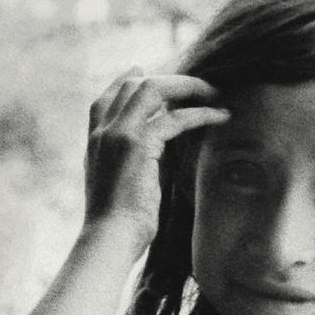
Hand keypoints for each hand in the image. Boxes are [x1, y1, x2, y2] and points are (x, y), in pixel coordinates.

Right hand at [84, 69, 228, 253]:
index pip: (107, 97)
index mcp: (94, 142)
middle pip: (134, 84)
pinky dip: (201, 113)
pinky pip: (176, 117)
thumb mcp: (117, 188)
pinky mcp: (138, 144)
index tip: (150, 74)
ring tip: (214, 93)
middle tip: (198, 86)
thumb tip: (153, 157)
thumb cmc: (116, 227)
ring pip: (154, 89)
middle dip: (169, 80)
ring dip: (188, 87)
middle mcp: (103, 132)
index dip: (129, 81)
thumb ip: (129, 165)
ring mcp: (118, 134)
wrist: (108, 240)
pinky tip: (221, 116)